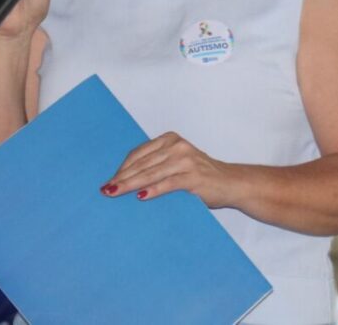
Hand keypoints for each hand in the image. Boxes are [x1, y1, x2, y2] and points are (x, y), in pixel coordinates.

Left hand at [100, 132, 238, 208]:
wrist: (231, 183)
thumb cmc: (201, 176)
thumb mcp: (177, 163)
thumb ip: (158, 165)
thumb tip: (125, 180)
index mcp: (170, 139)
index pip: (139, 153)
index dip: (122, 167)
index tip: (109, 180)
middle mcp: (177, 146)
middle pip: (142, 164)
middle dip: (122, 178)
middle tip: (106, 189)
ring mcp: (186, 161)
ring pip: (150, 173)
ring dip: (130, 185)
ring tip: (115, 193)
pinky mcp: (193, 176)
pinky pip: (168, 183)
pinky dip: (153, 190)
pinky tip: (140, 197)